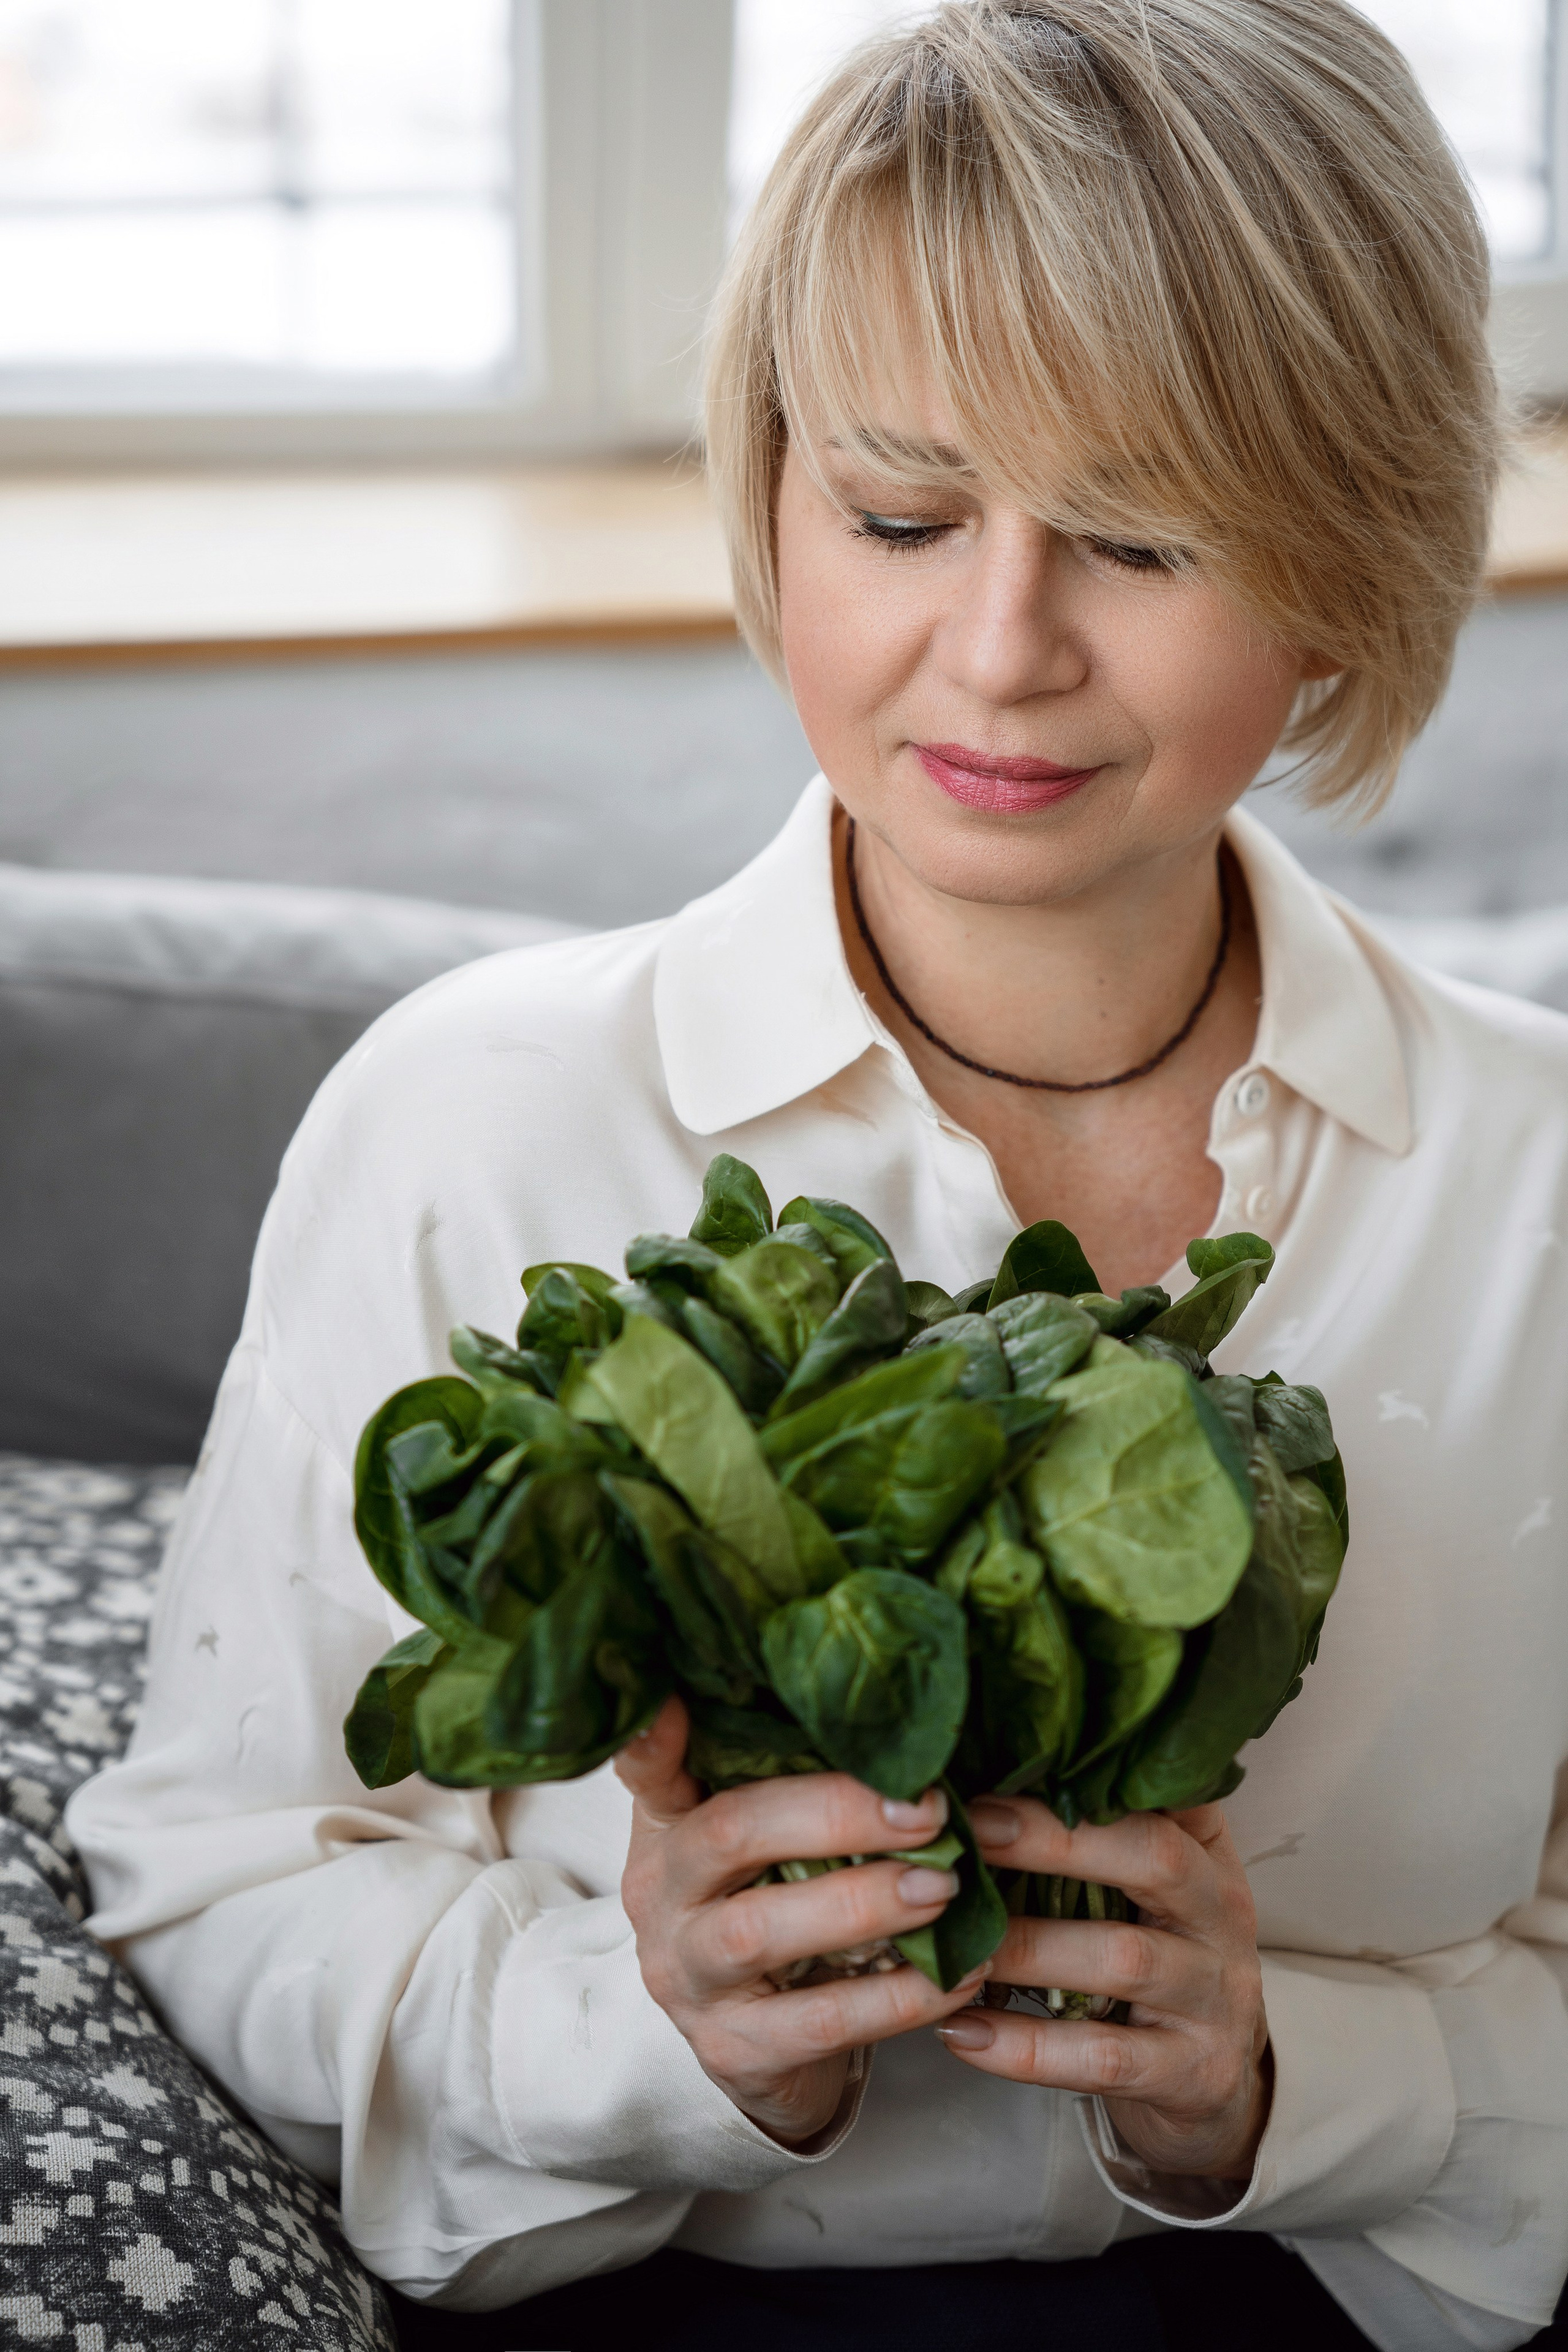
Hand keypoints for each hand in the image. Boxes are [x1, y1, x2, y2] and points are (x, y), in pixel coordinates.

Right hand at [616, 1697, 992, 2144]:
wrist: (764, 2045)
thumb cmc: (778, 1908)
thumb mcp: (768, 1843)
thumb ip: (798, 1780)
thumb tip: (901, 1717)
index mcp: (669, 1824)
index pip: (650, 1766)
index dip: (654, 1734)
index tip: (672, 1699)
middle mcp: (661, 1893)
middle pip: (728, 1832)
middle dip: (831, 1813)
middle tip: (927, 1808)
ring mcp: (689, 1976)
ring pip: (761, 1930)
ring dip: (863, 1903)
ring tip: (943, 1887)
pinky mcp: (733, 2048)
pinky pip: (818, 2020)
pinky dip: (897, 1997)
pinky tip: (957, 1974)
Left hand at [939, 1797, 1270, 2182]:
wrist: (1221, 2085)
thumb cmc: (1157, 1959)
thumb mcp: (1150, 1890)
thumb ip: (1100, 1832)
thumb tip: (997, 1756)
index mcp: (1206, 1856)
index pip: (1168, 1795)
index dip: (1093, 1774)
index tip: (1005, 1761)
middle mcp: (1221, 1917)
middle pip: (1154, 1860)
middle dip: (1058, 1841)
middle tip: (972, 1833)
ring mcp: (1214, 1999)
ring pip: (1123, 1962)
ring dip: (1028, 1949)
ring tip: (954, 1946)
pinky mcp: (1192, 2074)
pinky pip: (1104, 2057)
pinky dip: (1028, 2046)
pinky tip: (961, 2033)